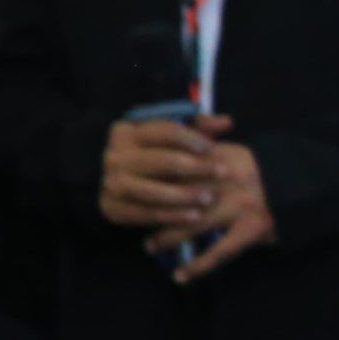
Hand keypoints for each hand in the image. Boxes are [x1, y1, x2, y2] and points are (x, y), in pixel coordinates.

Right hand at [100, 116, 219, 229]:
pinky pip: (146, 213)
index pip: (164, 131)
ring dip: (184, 195)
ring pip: (153, 190)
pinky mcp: (112, 207)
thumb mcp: (173, 138)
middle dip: (196, 168)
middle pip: (161, 161)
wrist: (124, 185)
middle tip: (222, 172)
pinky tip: (194, 216)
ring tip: (209, 198)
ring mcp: (111, 183)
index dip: (192, 138)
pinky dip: (171, 216)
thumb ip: (200, 128)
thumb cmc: (158, 155)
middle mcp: (114, 156)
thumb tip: (227, 123)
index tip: (213, 148)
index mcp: (125, 132)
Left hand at [144, 118, 275, 284]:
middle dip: (153, 210)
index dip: (153, 179)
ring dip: (166, 237)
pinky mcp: (251, 229)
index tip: (136, 187)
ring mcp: (239, 207)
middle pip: (179, 196)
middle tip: (134, 220)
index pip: (178, 166)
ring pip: (191, 224)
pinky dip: (198, 266)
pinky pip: (219, 252)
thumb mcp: (238, 153)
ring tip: (150, 246)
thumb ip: (209, 149)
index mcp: (224, 158)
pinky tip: (181, 278)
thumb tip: (176, 151)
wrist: (304, 187)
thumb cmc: (268, 172)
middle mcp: (228, 182)